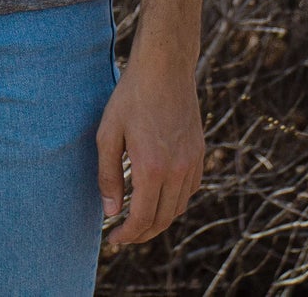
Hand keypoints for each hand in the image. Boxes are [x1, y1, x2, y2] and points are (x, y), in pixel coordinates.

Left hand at [96, 47, 204, 247]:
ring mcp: (192, 162)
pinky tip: (159, 195)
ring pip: (178, 207)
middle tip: (123, 234)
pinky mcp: (199, 153)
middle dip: (142, 233)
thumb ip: (109, 176)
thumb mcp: (108, 133)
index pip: (142, 219)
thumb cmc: (131, 97)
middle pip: (162, 220)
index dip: (127, 235)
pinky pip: (189, 190)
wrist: (165, 67)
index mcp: (152, 168)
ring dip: (159, 219)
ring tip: (139, 217)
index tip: (113, 240)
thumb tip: (111, 212)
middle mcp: (177, 171)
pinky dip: (174, 201)